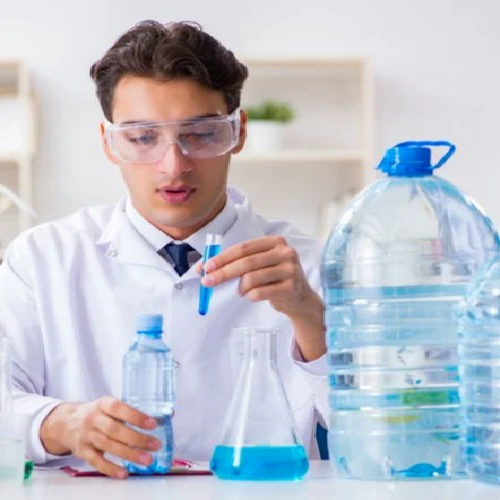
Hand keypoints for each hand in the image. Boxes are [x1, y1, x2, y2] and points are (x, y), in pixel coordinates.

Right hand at [40, 397, 159, 478]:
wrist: (65, 422)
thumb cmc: (96, 413)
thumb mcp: (109, 406)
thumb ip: (131, 411)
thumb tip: (167, 414)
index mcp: (103, 404)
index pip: (119, 409)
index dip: (136, 417)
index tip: (153, 424)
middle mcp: (93, 419)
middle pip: (115, 430)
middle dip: (137, 439)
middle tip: (155, 445)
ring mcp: (86, 436)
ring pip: (108, 446)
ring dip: (129, 454)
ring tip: (147, 460)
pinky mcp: (82, 451)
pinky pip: (97, 462)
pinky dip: (111, 469)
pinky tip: (125, 473)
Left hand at [199, 236, 315, 316]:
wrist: (300, 298)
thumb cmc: (274, 279)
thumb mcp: (260, 264)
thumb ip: (238, 262)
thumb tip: (203, 267)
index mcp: (275, 241)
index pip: (243, 248)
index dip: (223, 257)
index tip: (206, 267)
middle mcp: (285, 252)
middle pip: (246, 262)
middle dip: (223, 272)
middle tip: (208, 282)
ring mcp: (290, 270)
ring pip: (252, 277)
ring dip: (239, 287)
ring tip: (239, 291)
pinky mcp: (291, 287)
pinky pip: (261, 292)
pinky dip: (250, 295)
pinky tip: (250, 296)